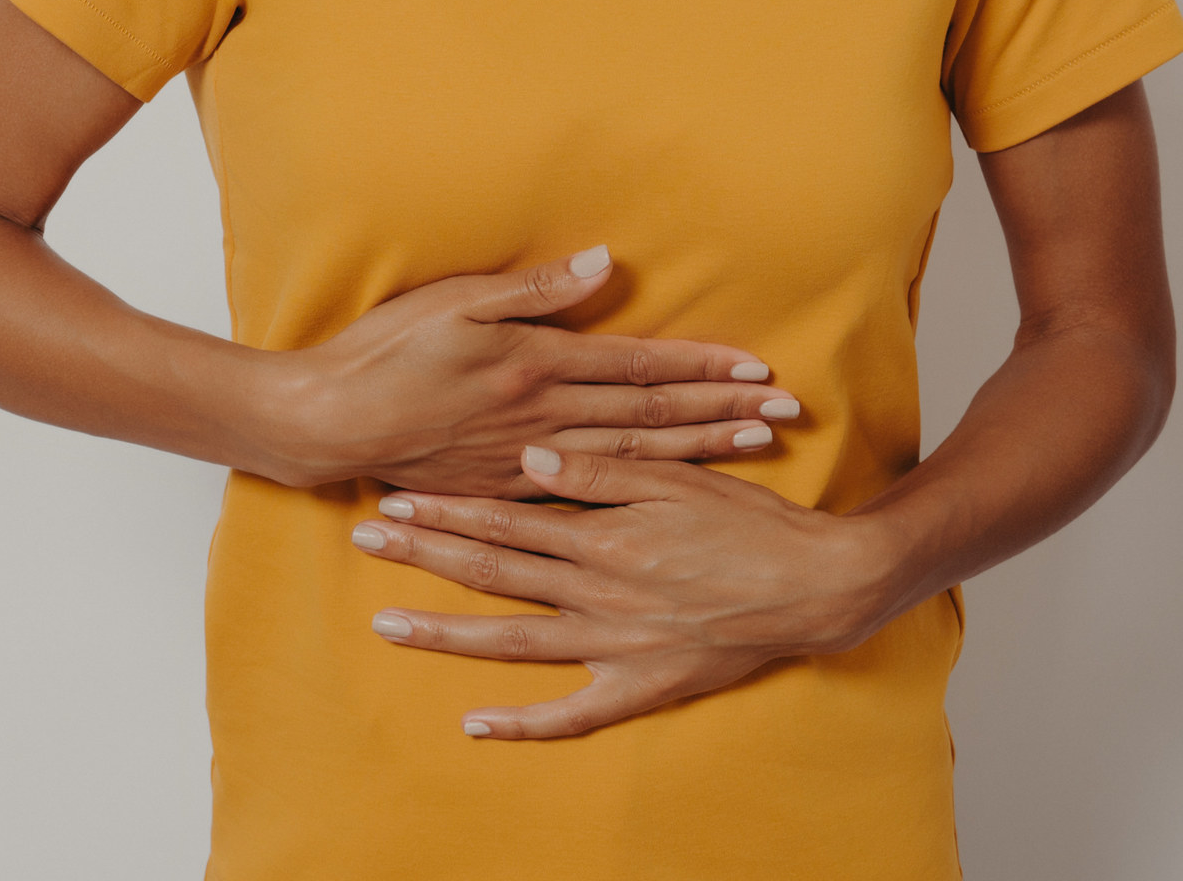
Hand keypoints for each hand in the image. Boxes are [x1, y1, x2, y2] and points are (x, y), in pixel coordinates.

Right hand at [266, 248, 801, 495]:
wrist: (328, 422)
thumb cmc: (384, 352)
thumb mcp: (455, 301)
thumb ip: (534, 288)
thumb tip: (603, 264)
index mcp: (537, 364)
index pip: (640, 367)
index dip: (703, 367)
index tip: (759, 370)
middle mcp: (546, 416)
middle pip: (653, 416)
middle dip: (724, 411)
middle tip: (785, 414)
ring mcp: (530, 458)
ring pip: (635, 457)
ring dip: (700, 449)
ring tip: (755, 446)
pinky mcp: (508, 487)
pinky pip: (593, 491)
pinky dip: (644, 489)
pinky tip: (676, 491)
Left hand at [347, 445, 909, 737]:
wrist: (818, 586)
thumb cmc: (749, 521)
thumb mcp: (676, 477)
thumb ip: (599, 471)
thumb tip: (526, 457)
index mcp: (607, 534)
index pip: (506, 518)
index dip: (447, 509)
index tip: (393, 498)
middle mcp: (601, 591)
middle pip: (495, 572)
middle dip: (424, 556)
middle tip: (364, 542)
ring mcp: (618, 644)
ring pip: (516, 640)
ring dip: (448, 634)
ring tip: (387, 625)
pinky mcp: (644, 686)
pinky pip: (574, 714)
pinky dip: (524, 724)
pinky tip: (474, 725)